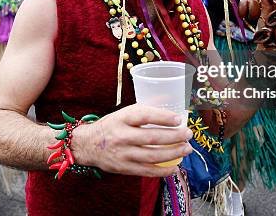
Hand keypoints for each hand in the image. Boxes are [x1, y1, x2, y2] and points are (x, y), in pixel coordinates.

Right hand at [72, 104, 192, 177]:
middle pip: (152, 137)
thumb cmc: (110, 126)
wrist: (87, 145)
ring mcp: (123, 153)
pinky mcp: (124, 168)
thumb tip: (169, 105)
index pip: (144, 115)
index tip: (179, 119)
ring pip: (153, 155)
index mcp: (122, 118)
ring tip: (186, 149)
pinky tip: (175, 167)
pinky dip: (163, 170)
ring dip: (173, 153)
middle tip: (188, 134)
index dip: (163, 117)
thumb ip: (143, 112)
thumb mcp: (123, 114)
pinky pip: (147, 171)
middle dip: (175, 136)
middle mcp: (122, 135)